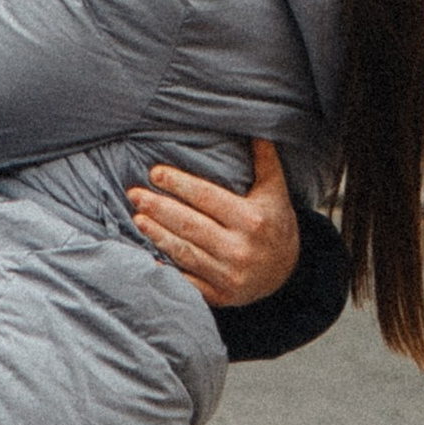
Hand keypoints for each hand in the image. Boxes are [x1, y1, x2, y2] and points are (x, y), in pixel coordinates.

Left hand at [128, 141, 298, 309]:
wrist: (288, 273)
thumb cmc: (275, 223)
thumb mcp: (275, 191)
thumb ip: (265, 160)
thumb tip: (258, 128)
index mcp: (253, 220)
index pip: (206, 197)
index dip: (178, 184)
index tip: (154, 173)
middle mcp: (241, 249)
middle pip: (190, 225)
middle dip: (159, 208)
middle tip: (135, 194)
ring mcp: (230, 275)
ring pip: (185, 252)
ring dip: (157, 235)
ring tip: (138, 218)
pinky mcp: (221, 295)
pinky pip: (188, 281)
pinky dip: (167, 270)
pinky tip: (148, 256)